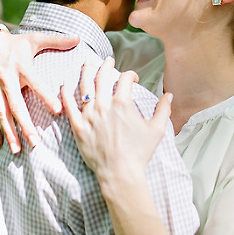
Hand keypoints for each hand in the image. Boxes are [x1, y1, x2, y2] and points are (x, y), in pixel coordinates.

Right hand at [0, 30, 78, 152]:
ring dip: (9, 132)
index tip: (58, 110)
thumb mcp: (34, 38)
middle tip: (35, 142)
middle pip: (16, 105)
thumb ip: (57, 40)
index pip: (36, 83)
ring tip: (16, 149)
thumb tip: (79, 38)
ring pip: (1, 113)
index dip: (46, 96)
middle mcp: (7, 79)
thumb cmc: (15, 42)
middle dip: (25, 125)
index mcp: (22, 67)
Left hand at [62, 58, 171, 182]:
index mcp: (123, 104)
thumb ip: (163, 110)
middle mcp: (104, 106)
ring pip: (84, 87)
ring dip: (86, 72)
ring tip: (87, 64)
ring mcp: (89, 116)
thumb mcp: (157, 130)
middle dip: (105, 65)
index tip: (133, 78)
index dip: (130, 74)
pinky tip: (64, 85)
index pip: (125, 79)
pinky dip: (65, 93)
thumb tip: (169, 95)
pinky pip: (69, 106)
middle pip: (102, 77)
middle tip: (107, 61)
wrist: (120, 173)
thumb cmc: (139, 153)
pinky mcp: (78, 127)